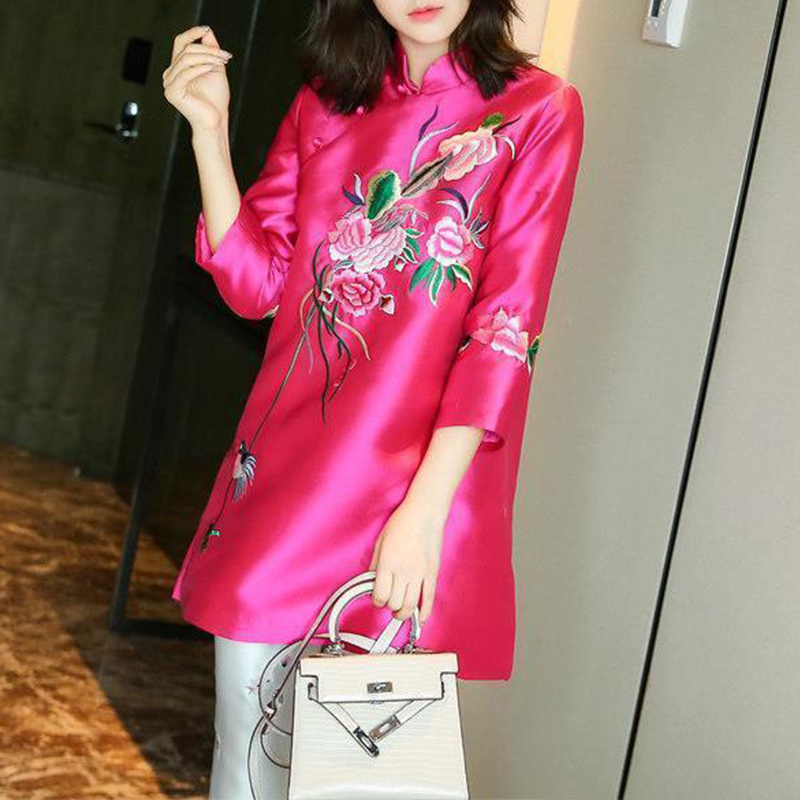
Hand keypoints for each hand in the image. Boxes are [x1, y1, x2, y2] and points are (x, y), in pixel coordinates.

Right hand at [163, 25, 231, 131]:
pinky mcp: (172, 93)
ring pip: (185, 59)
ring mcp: (169, 83)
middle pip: (185, 50)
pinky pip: (185, 74)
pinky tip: (211, 68)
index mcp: (177, 68)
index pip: (180, 43)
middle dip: (207, 50)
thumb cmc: (215, 99)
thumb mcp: (214, 68)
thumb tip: (207, 31)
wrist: (216, 120)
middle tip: (225, 55)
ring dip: (206, 58)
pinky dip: (199, 68)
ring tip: (220, 62)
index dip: (192, 33)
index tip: (207, 29)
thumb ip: (210, 50)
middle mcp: (170, 74)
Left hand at [368, 496, 446, 624]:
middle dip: (389, 606)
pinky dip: (424, 612)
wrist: (425, 512)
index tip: (377, 597)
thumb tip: (371, 581)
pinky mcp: (432, 573)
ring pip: (410, 606)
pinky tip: (420, 619)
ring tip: (399, 612)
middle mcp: (404, 571)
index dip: (376, 600)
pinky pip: (429, 598)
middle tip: (388, 601)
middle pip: (394, 603)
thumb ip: (375, 564)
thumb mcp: (380, 541)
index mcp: (388, 563)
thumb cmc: (402, 522)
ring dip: (403, 614)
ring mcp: (420, 573)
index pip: (380, 595)